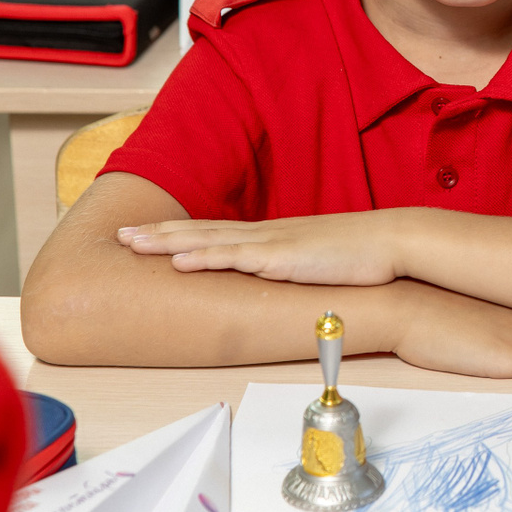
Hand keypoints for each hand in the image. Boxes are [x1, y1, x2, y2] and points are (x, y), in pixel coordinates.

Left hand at [121, 211, 401, 285]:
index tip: (146, 233)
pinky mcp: (284, 259)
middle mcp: (265, 235)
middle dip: (157, 233)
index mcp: (272, 236)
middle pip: (201, 231)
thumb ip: (292, 267)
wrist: (392, 242)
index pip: (215, 231)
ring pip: (209, 241)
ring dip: (167, 242)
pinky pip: (237, 258)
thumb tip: (273, 281)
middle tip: (118, 235)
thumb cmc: (361, 255)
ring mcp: (272, 244)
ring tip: (131, 243)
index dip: (178, 232)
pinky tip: (179, 261)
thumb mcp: (317, 261)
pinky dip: (205, 257)